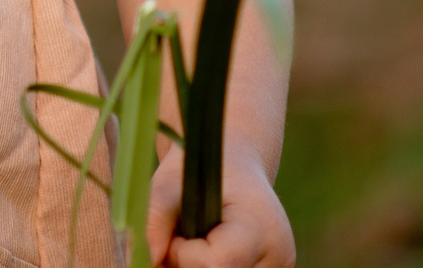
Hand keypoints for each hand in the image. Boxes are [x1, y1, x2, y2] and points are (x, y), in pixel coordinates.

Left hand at [147, 144, 293, 267]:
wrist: (233, 164)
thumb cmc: (199, 168)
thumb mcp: (169, 182)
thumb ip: (154, 218)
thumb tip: (146, 259)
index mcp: (261, 227)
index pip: (217, 262)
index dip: (183, 254)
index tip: (177, 230)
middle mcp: (277, 258)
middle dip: (186, 265)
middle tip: (181, 237)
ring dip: (193, 267)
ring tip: (193, 241)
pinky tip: (204, 253)